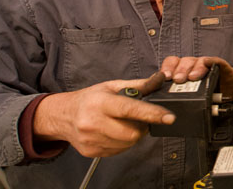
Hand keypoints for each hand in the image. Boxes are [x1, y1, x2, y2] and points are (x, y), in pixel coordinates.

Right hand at [33, 72, 174, 157]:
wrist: (63, 115)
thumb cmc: (90, 98)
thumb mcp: (112, 86)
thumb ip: (138, 85)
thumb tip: (159, 80)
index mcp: (100, 102)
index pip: (130, 109)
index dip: (152, 114)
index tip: (169, 117)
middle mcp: (94, 122)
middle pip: (132, 133)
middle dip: (142, 127)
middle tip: (139, 119)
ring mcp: (91, 140)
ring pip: (127, 144)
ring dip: (133, 135)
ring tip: (124, 124)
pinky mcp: (91, 152)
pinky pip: (118, 151)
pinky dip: (123, 142)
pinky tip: (115, 132)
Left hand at [160, 56, 232, 98]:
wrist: (229, 99)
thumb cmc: (206, 99)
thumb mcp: (189, 100)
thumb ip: (178, 100)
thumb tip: (163, 109)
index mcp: (182, 72)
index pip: (171, 64)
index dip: (167, 68)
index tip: (165, 77)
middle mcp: (192, 67)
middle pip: (183, 62)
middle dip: (180, 70)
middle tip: (178, 80)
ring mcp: (206, 66)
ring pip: (197, 61)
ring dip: (194, 68)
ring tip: (192, 78)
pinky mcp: (220, 67)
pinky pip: (215, 61)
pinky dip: (211, 61)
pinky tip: (208, 63)